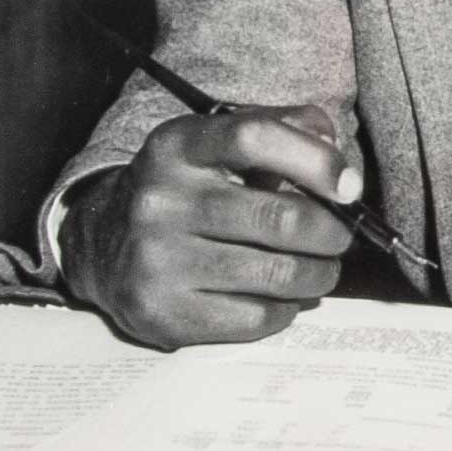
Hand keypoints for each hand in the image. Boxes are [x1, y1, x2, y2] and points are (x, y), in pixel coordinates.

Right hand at [59, 103, 358, 348]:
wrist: (102, 246)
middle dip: (331, 232)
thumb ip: (282, 133)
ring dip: (318, 275)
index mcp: (177, 146)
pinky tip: (282, 298)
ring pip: (278, 274)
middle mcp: (160, 200)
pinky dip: (285, 309)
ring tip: (321, 269)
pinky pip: (256, 318)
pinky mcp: (162, 312)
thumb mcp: (217, 146)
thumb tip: (338, 162)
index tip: (349, 186)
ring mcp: (156, 260)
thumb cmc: (187, 191)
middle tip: (340, 237)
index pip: (254, 137)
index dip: (315, 161)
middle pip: (280, 216)